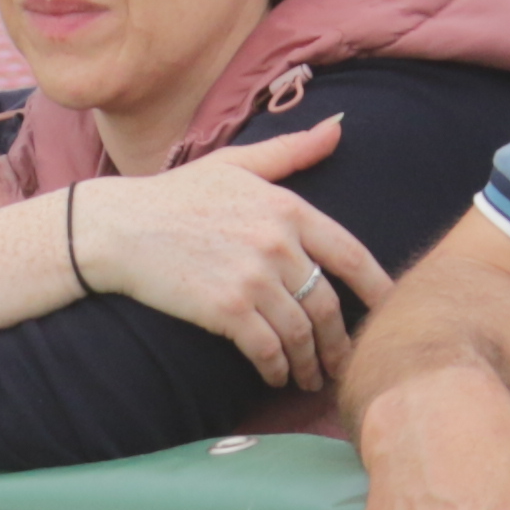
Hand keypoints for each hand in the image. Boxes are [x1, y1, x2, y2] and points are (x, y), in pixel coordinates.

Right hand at [72, 122, 397, 397]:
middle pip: (329, 305)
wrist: (119, 228)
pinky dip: (277, 369)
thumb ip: (291, 152)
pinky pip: (268, 350)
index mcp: (288, 208)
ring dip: (310, 363)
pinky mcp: (228, 311)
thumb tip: (337, 130)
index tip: (390, 314)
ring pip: (301, 334)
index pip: (351, 255)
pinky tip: (277, 377)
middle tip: (342, 363)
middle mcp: (278, 243)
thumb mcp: (236, 164)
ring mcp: (254, 279)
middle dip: (340, 341)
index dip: (378, 290)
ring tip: (310, 378)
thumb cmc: (177, 194)